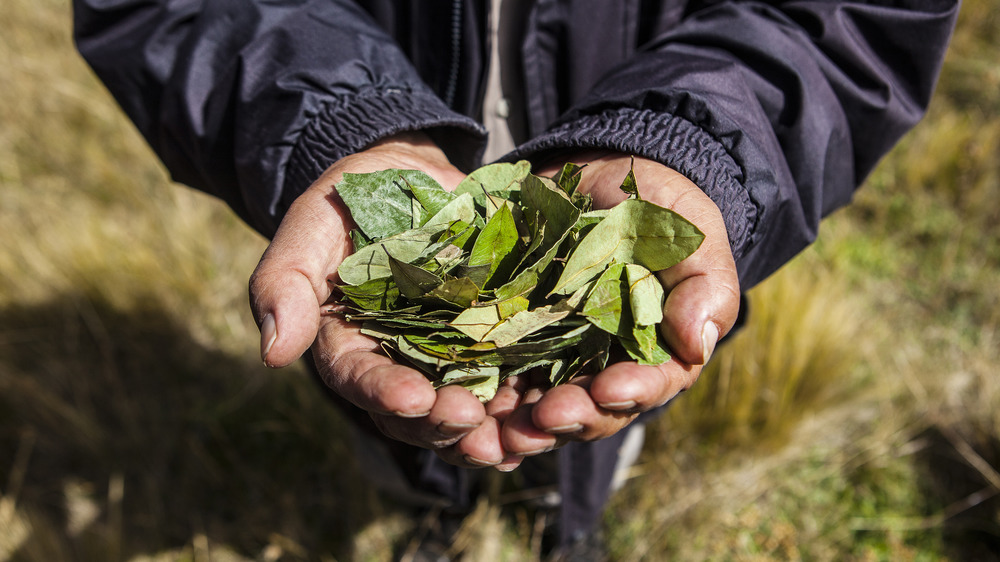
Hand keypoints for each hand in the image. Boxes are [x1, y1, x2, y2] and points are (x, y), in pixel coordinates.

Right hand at [249, 132, 516, 468]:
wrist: (410, 177)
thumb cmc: (350, 199)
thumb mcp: (311, 224)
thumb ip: (285, 281)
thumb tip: (273, 355)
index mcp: (346, 342)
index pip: (358, 377)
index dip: (383, 392)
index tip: (412, 399)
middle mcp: (396, 362)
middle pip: (413, 411)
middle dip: (440, 422)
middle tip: (468, 421)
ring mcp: (446, 356)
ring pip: (461, 410)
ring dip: (485, 430)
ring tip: (511, 438)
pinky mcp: (490, 341)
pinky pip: (507, 381)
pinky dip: (523, 404)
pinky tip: (544, 416)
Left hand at [497, 153, 741, 455]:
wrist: (596, 178)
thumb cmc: (657, 210)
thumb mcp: (690, 235)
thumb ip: (703, 285)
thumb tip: (698, 343)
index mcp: (655, 352)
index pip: (648, 385)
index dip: (630, 393)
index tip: (608, 390)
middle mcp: (604, 366)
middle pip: (590, 410)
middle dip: (570, 417)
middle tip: (546, 417)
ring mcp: (555, 356)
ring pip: (540, 406)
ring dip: (523, 424)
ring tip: (504, 428)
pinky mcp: (511, 338)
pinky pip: (495, 376)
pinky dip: (483, 398)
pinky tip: (466, 404)